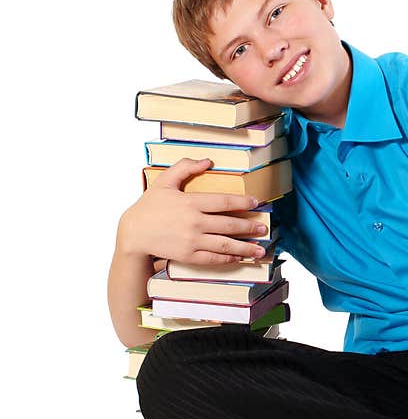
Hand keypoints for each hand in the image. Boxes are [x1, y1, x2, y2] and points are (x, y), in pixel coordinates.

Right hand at [118, 158, 267, 264]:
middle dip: (250, 227)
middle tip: (264, 227)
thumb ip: (185, 167)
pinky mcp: (188, 256)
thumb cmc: (149, 206)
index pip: (224, 202)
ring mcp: (192, 241)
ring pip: (225, 245)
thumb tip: (208, 161)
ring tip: (260, 249)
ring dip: (246, 247)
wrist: (133, 233)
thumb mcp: (164, 181)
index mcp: (191, 202)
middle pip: (229, 225)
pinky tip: (240, 257)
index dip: (243, 203)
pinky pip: (213, 258)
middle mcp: (194, 223)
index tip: (256, 203)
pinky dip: (229, 258)